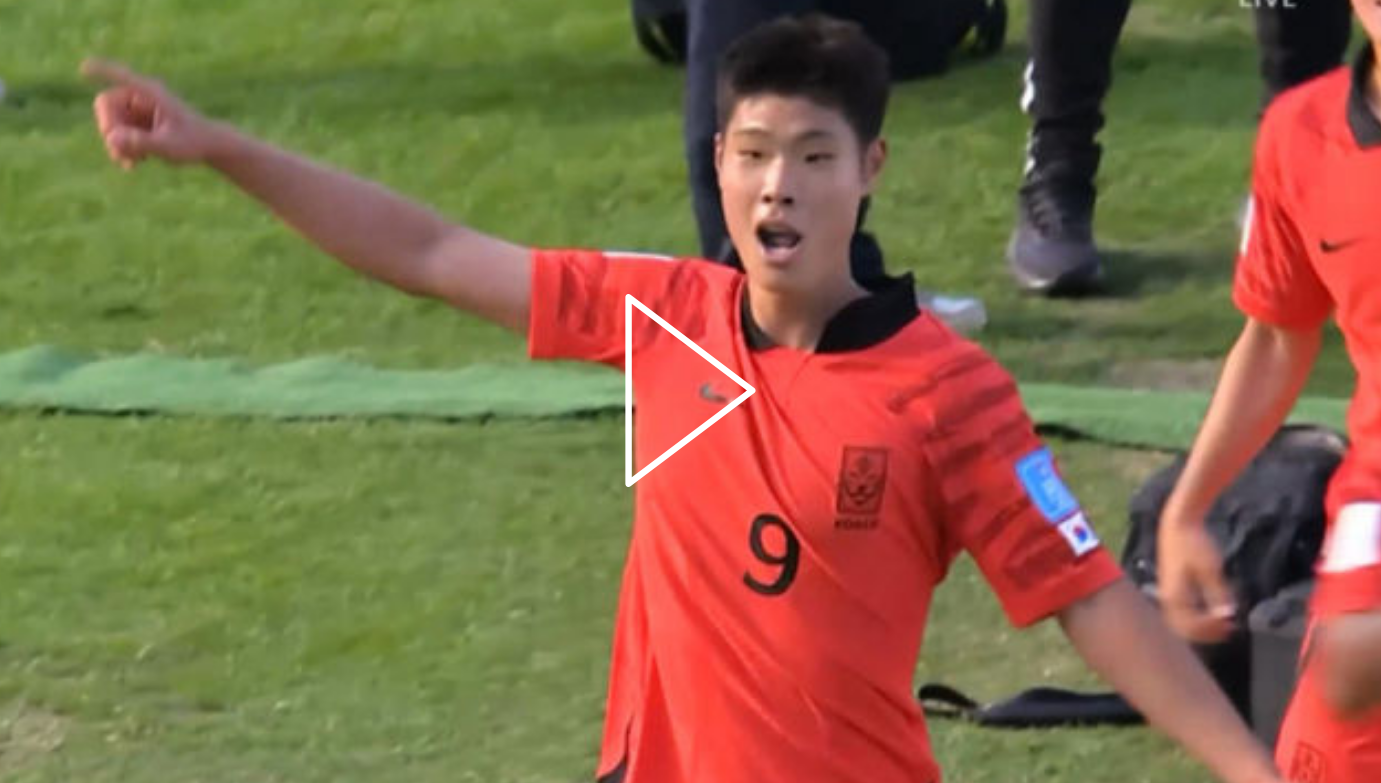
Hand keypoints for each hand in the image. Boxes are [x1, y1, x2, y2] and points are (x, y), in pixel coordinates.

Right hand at [82, 58, 223, 168]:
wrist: (210, 148)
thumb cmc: (194, 143)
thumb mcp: (168, 147)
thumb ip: (141, 143)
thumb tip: (113, 138)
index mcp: (151, 92)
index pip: (122, 76)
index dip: (101, 71)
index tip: (84, 67)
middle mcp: (141, 96)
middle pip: (105, 104)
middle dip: (109, 129)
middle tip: (120, 152)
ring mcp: (137, 109)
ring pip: (109, 122)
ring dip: (115, 144)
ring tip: (132, 162)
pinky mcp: (138, 123)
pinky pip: (116, 133)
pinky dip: (121, 149)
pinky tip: (133, 165)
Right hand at [1157, 515, 1236, 642]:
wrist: (1178, 524)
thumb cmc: (1192, 543)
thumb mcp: (1209, 568)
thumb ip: (1218, 594)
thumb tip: (1227, 616)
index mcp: (1174, 596)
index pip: (1191, 626)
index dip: (1211, 630)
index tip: (1230, 624)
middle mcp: (1167, 599)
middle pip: (1184, 628)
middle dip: (1207, 632)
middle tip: (1229, 629)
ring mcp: (1168, 594)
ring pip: (1182, 622)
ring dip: (1202, 627)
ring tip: (1222, 624)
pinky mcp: (1172, 589)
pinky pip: (1182, 613)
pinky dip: (1196, 618)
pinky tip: (1211, 614)